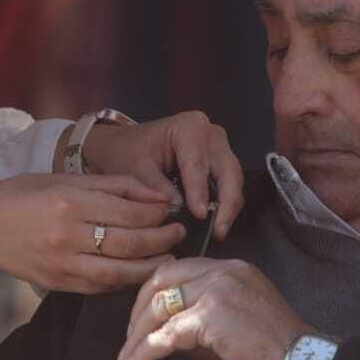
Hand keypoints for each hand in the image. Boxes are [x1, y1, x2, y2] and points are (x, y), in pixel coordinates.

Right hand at [0, 174, 181, 293]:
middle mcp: (67, 235)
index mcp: (70, 202)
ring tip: (168, 256)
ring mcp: (62, 263)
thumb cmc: (23, 195)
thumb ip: (113, 185)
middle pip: (129, 243)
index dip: (157, 213)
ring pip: (120, 272)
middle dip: (161, 239)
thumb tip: (157, 193)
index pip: (128, 211)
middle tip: (178, 233)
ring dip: (150, 266)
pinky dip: (125, 281)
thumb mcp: (65, 179)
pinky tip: (139, 272)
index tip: (172, 210)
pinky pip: (101, 286)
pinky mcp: (58, 283)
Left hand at [80, 110, 243, 239]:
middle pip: (227, 170)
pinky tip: (215, 225)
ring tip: (218, 232)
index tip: (199, 215)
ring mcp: (218, 148)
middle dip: (226, 203)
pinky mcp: (219, 164)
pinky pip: (228, 185)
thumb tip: (176, 208)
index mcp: (189, 127)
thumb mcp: (134, 169)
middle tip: (218, 231)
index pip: (197, 163)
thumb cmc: (128, 152)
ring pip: (233, 180)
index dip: (199, 191)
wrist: (125, 146)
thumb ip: (155, 187)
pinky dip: (223, 205)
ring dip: (228, 207)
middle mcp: (211, 134)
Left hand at [116, 257, 306, 359]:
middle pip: (162, 279)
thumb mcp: (235, 324)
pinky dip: (147, 349)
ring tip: (127, 357)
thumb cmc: (276, 351)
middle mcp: (223, 270)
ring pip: (161, 305)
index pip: (179, 269)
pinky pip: (168, 332)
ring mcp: (218, 289)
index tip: (141, 318)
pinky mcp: (213, 315)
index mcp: (231, 268)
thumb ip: (202, 319)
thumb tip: (166, 334)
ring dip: (138, 334)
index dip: (153, 293)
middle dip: (139, 309)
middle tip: (129, 337)